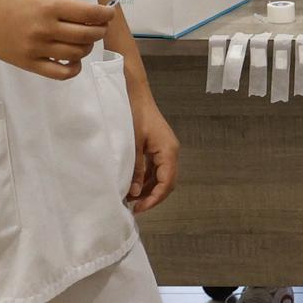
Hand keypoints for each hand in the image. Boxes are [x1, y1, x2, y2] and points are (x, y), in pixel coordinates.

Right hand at [0, 0, 112, 79]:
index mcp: (48, 7)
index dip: (105, 15)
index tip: (109, 14)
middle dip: (99, 30)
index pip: (88, 14)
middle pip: (87, 35)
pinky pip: (61, 73)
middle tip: (98, 27)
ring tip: (83, 41)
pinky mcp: (31, 65)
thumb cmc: (9, 1)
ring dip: (87, 47)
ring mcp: (38, 49)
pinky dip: (74, 68)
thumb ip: (64, 2)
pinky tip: (74, 60)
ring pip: (78, 54)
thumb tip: (90, 12)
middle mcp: (45, 29)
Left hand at [128, 92, 179, 211]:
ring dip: (149, 189)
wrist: (134, 94)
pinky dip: (146, 179)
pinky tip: (133, 184)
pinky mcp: (158, 147)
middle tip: (134, 207)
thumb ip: (135, 169)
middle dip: (152, 196)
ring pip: (161, 176)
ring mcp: (165, 149)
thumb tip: (134, 192)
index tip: (140, 209)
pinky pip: (156, 168)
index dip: (154, 198)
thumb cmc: (134, 115)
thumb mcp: (132, 144)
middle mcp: (171, 152)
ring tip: (131, 198)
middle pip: (167, 182)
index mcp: (168, 151)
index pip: (166, 182)